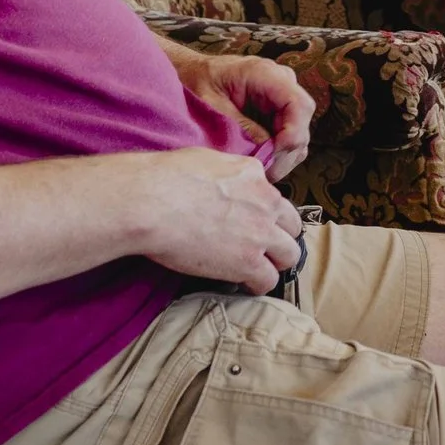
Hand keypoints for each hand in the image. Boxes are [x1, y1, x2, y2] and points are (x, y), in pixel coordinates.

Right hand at [125, 148, 304, 292]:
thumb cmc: (166, 178)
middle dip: (279, 237)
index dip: (264, 213)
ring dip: (275, 262)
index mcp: (254, 174)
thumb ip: (225, 173)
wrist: (153, 202)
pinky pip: (268, 280)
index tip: (253, 223)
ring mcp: (260, 232)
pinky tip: (245, 285)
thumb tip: (220, 181)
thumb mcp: (206, 160)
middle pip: (291, 226)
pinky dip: (258, 285)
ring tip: (258, 269)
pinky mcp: (248, 262)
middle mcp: (266, 201)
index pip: (273, 197)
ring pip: (289, 255)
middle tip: (263, 248)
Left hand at [175, 52, 313, 181]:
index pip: (299, 105)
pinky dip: (280, 152)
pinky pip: (289, 134)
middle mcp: (281, 82)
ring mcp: (282, 95)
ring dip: (284, 155)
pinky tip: (261, 162)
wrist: (190, 72)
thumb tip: (265, 152)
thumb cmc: (196, 82)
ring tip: (261, 171)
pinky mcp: (278, 108)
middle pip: (302, 122)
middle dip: (286, 152)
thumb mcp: (211, 104)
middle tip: (263, 174)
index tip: (272, 157)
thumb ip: (239, 126)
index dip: (293, 135)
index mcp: (265, 74)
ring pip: (299, 131)